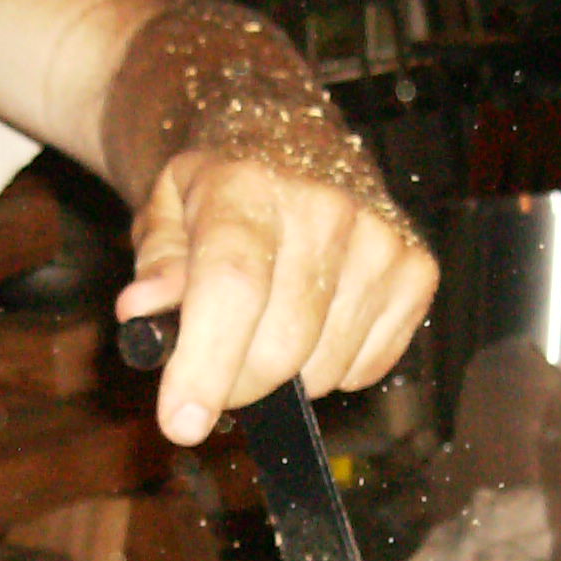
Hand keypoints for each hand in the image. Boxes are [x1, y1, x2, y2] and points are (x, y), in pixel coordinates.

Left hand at [115, 153, 436, 444]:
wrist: (289, 137)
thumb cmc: (220, 190)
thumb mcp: (164, 213)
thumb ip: (156, 265)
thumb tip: (144, 312)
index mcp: (247, 184)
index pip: (233, 285)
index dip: (206, 365)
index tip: (181, 423)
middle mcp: (324, 205)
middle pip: (280, 347)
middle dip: (234, 385)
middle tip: (212, 370)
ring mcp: (380, 237)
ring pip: (323, 369)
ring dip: (283, 378)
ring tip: (264, 329)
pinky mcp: (417, 268)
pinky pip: (367, 368)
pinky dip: (331, 369)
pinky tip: (312, 323)